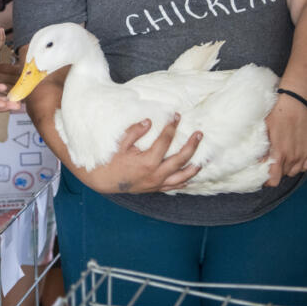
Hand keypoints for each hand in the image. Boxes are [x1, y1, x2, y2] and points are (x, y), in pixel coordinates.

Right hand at [85, 115, 202, 194]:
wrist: (103, 180)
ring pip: (182, 176)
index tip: (177, 116)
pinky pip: (174, 186)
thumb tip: (148, 122)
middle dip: (192, 146)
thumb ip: (134, 132)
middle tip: (199, 134)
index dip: (172, 127)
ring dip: (194, 167)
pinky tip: (190, 176)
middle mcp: (156, 174)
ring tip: (202, 159)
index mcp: (147, 161)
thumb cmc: (111, 161)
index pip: (165, 141)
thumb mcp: (120, 144)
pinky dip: (184, 181)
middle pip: (180, 159)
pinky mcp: (155, 189)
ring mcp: (157, 183)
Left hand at [263, 94, 306, 186]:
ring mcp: (304, 154)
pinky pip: (306, 166)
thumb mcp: (264, 130)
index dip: (267, 181)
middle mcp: (293, 157)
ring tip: (282, 157)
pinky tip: (294, 155)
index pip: (274, 179)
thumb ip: (262, 149)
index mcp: (279, 153)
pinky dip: (300, 164)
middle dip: (276, 170)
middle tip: (270, 161)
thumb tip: (256, 162)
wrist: (296, 104)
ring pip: (295, 171)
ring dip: (288, 168)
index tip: (263, 177)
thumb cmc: (277, 115)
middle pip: (283, 174)